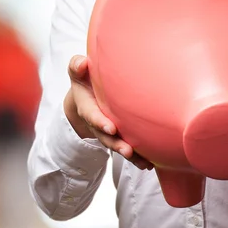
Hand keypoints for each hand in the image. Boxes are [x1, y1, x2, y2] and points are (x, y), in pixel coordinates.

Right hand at [64, 55, 152, 170]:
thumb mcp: (77, 72)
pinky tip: (150, 164)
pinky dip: (139, 157)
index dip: (100, 122)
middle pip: (106, 137)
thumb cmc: (85, 79)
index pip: (92, 116)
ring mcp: (109, 131)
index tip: (111, 128)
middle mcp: (98, 122)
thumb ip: (77, 67)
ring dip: (129, 154)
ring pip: (118, 145)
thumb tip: (82, 63)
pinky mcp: (120, 134)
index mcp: (87, 107)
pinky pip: (129, 147)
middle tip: (127, 151)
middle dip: (116, 144)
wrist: (86, 95)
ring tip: (143, 163)